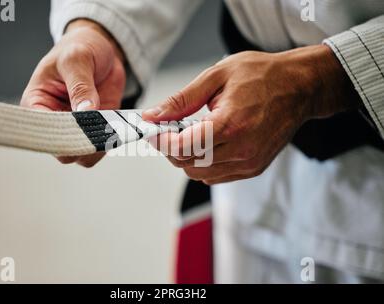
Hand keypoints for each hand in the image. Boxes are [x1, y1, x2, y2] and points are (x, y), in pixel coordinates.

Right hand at [21, 19, 125, 166]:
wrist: (100, 49)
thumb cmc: (79, 48)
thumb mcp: (77, 59)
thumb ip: (80, 85)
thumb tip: (85, 111)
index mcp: (36, 104)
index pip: (41, 132)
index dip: (59, 136)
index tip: (80, 127)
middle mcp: (54, 121)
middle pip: (63, 151)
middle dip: (82, 144)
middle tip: (101, 127)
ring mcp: (76, 128)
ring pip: (83, 156)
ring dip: (99, 147)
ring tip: (112, 127)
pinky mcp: (96, 129)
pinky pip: (102, 147)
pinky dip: (112, 142)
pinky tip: (120, 128)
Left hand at [143, 45, 358, 184]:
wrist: (300, 87)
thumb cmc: (263, 76)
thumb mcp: (217, 76)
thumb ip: (182, 100)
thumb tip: (153, 115)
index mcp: (231, 123)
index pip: (183, 146)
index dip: (162, 141)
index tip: (153, 132)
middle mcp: (242, 149)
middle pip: (188, 163)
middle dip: (171, 149)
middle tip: (168, 130)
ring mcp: (249, 162)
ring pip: (199, 173)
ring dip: (186, 157)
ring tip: (189, 135)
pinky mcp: (253, 168)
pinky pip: (216, 176)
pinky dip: (203, 164)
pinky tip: (206, 144)